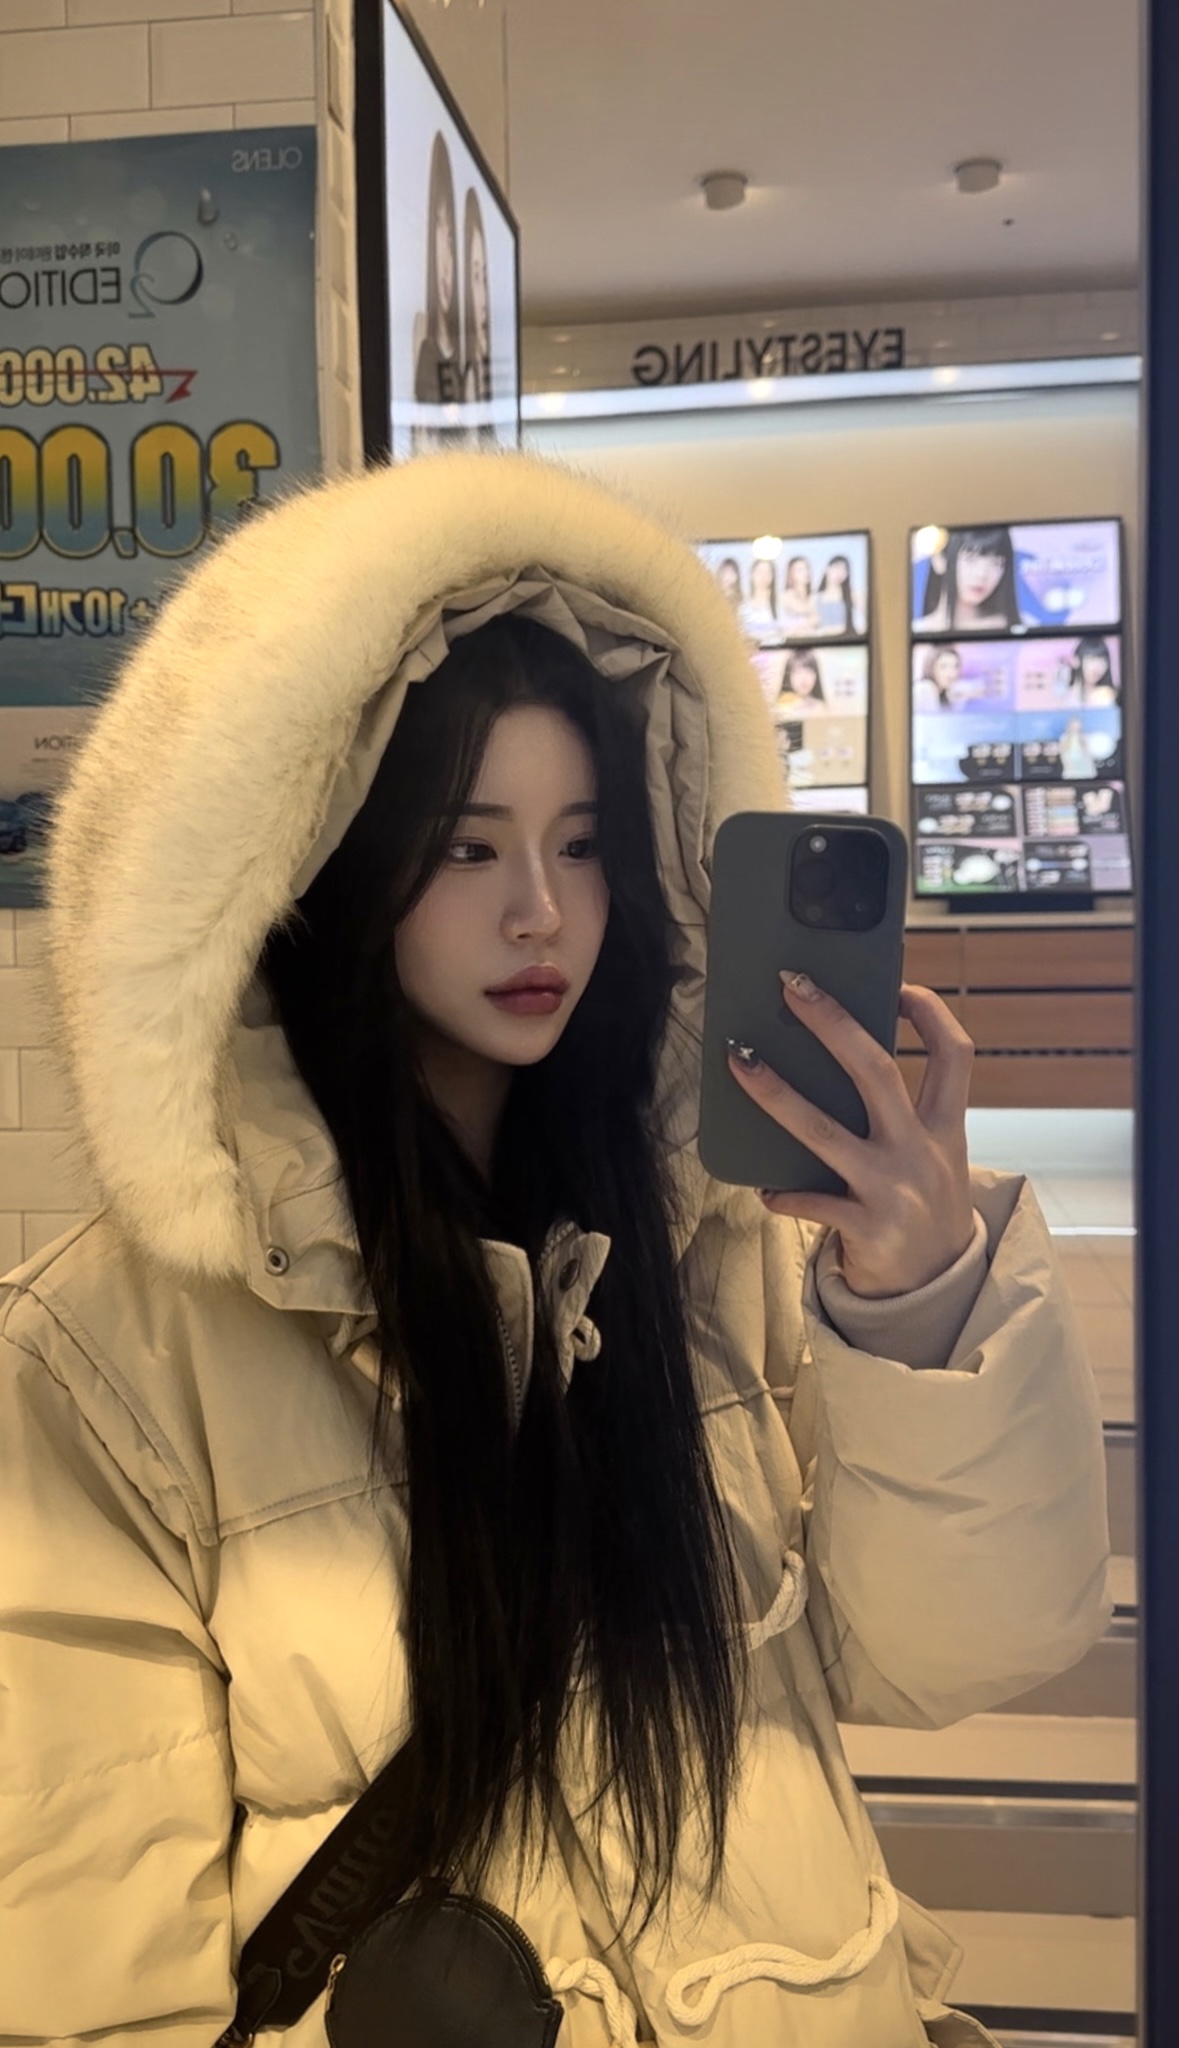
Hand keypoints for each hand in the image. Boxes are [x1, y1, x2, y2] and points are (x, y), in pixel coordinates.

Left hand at [726, 974, 975, 1297]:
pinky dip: (781, 1193)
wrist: (938, 1292)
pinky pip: (809, 1202)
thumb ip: (904, 1117)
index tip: (898, 986)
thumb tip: (842, 1060)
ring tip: (739, 1060)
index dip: (930, 1014)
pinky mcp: (867, 1230)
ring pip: (824, 1131)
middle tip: (793, 986)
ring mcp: (894, 1192)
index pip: (954, 1055)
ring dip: (776, 1093)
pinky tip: (763, 1189)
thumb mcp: (933, 1159)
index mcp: (947, 1129)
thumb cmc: (923, 1211)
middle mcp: (923, 1154)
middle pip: (878, 1071)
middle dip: (834, 1023)